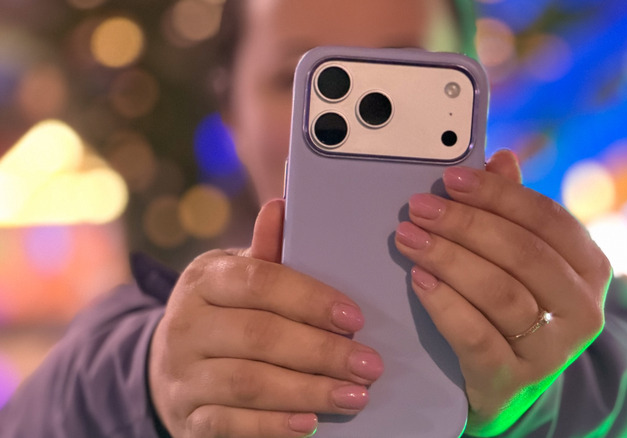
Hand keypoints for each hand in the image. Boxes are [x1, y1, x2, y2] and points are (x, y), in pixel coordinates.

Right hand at [148, 199, 383, 437]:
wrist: (169, 365)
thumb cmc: (224, 311)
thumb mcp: (237, 276)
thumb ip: (267, 251)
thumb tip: (283, 205)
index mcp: (204, 280)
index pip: (258, 283)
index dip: (309, 299)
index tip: (355, 318)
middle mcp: (186, 325)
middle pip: (258, 336)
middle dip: (321, 352)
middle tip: (370, 365)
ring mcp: (181, 375)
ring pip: (248, 384)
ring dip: (308, 391)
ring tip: (354, 395)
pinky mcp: (187, 417)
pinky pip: (229, 425)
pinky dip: (272, 426)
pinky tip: (310, 424)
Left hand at [394, 150, 609, 435]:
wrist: (509, 383)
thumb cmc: (515, 309)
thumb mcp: (521, 261)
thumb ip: (512, 212)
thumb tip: (501, 159)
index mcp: (589, 267)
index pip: (546, 219)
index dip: (496, 195)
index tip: (452, 179)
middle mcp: (582, 309)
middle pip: (522, 253)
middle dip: (465, 224)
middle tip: (421, 207)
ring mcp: (551, 350)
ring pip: (499, 292)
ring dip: (448, 258)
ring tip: (410, 238)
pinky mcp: (513, 380)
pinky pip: (475, 335)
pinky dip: (444, 303)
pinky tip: (420, 279)